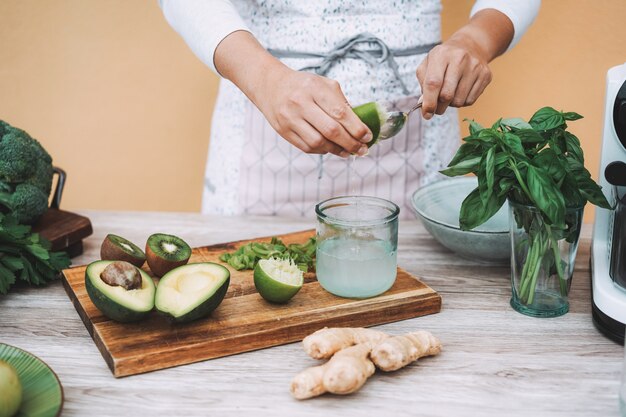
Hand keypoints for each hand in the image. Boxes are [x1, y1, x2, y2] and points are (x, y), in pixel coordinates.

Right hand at [255, 66, 370, 156]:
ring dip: (337, 150)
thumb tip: (360, 125)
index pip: (341, 112)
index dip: (357, 128)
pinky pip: (308, 147)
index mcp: (315, 88)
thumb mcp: (324, 84)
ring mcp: (290, 119)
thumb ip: (341, 102)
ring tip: (348, 151)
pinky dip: (323, 151)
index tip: (368, 136)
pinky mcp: (284, 131)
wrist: (271, 86)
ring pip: (319, 142)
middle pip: (331, 130)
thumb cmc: (303, 86)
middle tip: (362, 149)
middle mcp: (301, 103)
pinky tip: (331, 148)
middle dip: (351, 143)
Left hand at [416, 39, 491, 119]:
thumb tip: (424, 104)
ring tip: (450, 92)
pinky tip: (461, 90)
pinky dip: (462, 101)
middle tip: (436, 107)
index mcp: (442, 54)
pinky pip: (470, 101)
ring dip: (451, 104)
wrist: (470, 46)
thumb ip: (423, 83)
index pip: (433, 83)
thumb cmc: (444, 59)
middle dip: (439, 107)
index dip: (429, 102)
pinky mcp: (486, 75)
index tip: (426, 113)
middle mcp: (460, 58)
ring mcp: (475, 67)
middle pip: (447, 95)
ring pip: (459, 101)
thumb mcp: (428, 64)